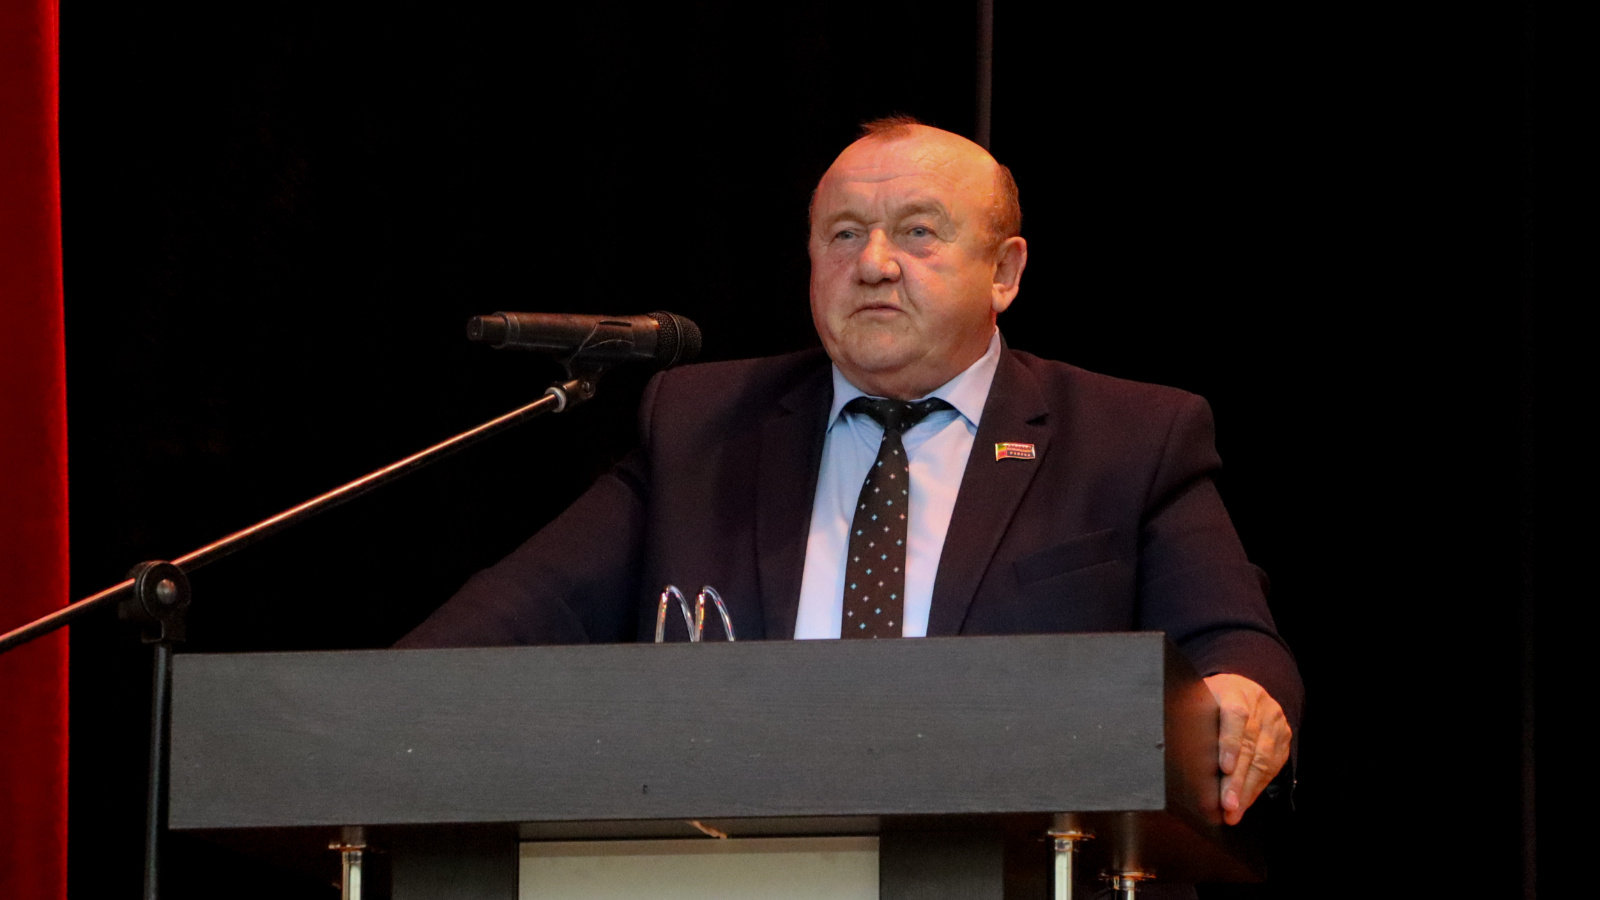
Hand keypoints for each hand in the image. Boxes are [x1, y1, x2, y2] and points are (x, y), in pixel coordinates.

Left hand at [1203, 673, 1290, 824]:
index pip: (1234, 716)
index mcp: (1234, 692)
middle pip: (1249, 745)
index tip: (1224, 768)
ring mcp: (1275, 722)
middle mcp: (1259, 706)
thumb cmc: (1212, 698)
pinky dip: (1256, 788)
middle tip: (1226, 805)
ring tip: (1233, 812)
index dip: (1229, 743)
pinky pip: (1273, 767)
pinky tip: (1244, 803)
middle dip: (1237, 779)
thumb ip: (1192, 719)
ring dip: (1247, 790)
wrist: (1244, 688)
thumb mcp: (1200, 698)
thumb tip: (1173, 751)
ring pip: (1264, 760)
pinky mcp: (1283, 738)